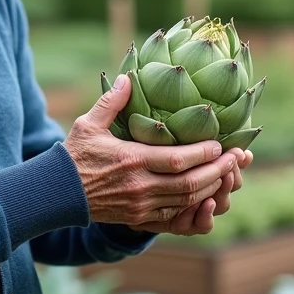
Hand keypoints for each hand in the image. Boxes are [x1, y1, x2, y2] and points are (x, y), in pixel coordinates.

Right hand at [63, 74, 242, 228]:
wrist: (57, 193)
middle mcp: (140, 185)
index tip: (221, 143)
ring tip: (226, 175)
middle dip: (217, 172)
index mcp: (132, 160)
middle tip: (236, 159)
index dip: (204, 153)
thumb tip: (129, 76)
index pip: (178, 159)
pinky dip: (193, 206)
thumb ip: (112, 101)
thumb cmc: (74, 155)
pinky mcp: (138, 217)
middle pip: (190, 183)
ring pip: (186, 201)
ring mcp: (141, 205)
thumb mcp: (89, 123)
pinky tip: (205, 194)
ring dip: (210, 189)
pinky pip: (174, 215)